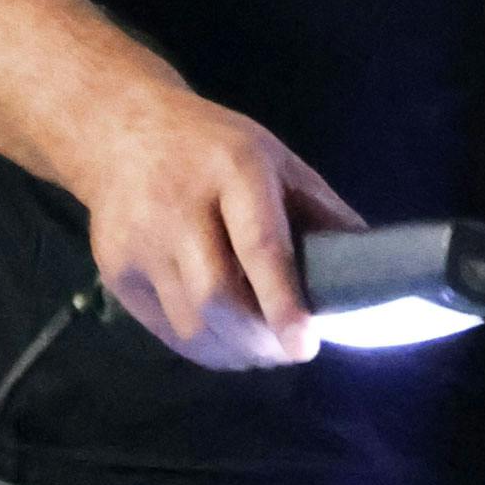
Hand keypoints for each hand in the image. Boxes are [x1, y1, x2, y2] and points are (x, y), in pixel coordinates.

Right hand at [69, 83, 363, 368]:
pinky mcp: (115, 270)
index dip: (283, 302)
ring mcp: (139, 240)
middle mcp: (179, 204)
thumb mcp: (276, 160)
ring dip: (235, 352)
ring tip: (262, 349)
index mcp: (233, 168)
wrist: (123, 131)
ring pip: (191, 323)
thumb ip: (321, 212)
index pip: (259, 245)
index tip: (305, 345)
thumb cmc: (216, 148)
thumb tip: (369, 267)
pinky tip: (227, 341)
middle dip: (260, 339)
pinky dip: (204, 348)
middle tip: (290, 351)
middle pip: (217, 296)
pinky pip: (166, 330)